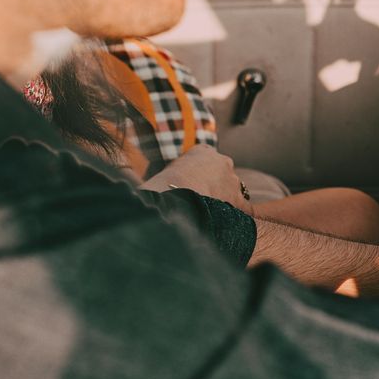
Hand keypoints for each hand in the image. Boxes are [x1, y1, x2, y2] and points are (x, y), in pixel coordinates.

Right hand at [139, 144, 253, 214]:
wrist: (176, 195)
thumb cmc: (163, 184)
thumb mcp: (162, 171)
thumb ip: (162, 171)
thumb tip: (135, 178)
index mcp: (203, 151)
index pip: (207, 160)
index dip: (201, 175)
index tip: (195, 186)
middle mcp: (222, 161)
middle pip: (222, 174)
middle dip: (215, 187)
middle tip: (201, 202)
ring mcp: (233, 179)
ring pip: (232, 191)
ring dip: (224, 201)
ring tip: (208, 216)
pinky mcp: (238, 198)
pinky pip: (243, 208)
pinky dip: (236, 216)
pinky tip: (227, 226)